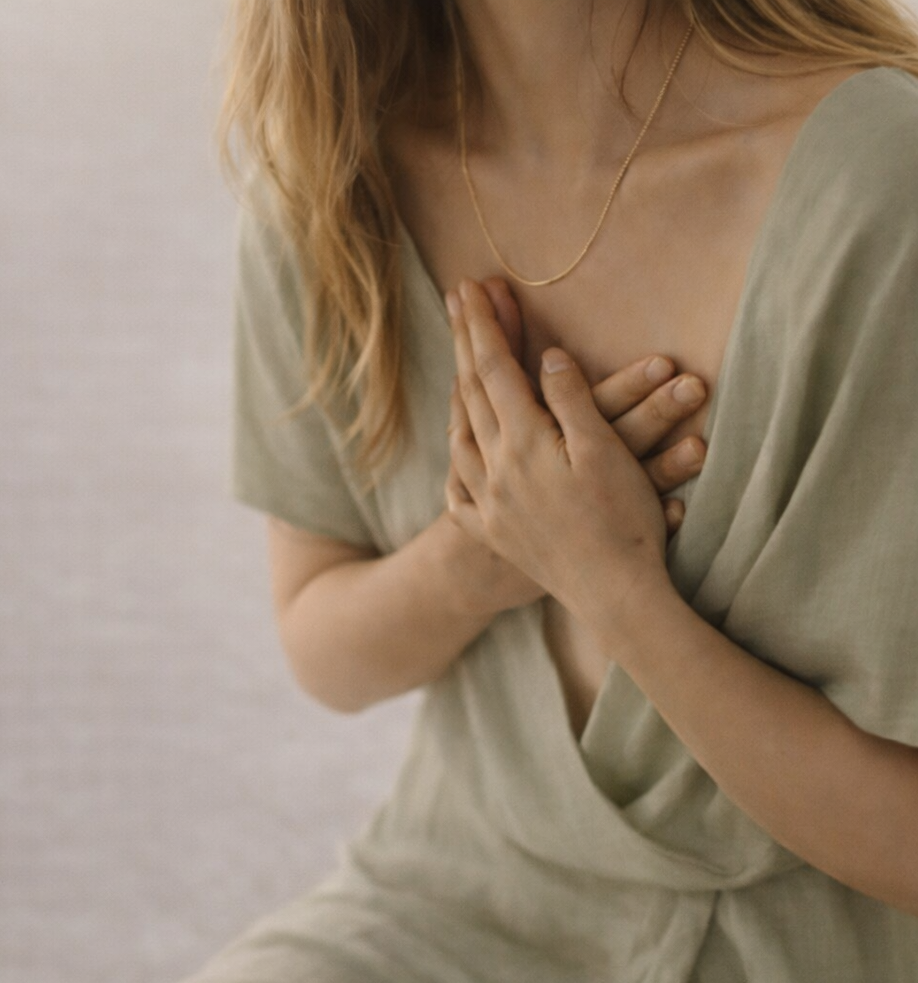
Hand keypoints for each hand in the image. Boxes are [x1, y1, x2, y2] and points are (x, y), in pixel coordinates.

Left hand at [442, 277, 707, 615]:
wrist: (614, 597)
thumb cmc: (623, 523)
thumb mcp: (605, 452)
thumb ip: (572, 400)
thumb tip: (546, 357)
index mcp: (522, 443)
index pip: (494, 369)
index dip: (483, 325)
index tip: (472, 286)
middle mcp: (493, 469)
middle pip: (470, 392)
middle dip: (465, 342)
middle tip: (457, 300)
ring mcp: (487, 502)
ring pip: (459, 435)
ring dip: (458, 392)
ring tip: (458, 365)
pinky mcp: (491, 532)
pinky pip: (458, 485)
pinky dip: (457, 455)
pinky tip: (460, 447)